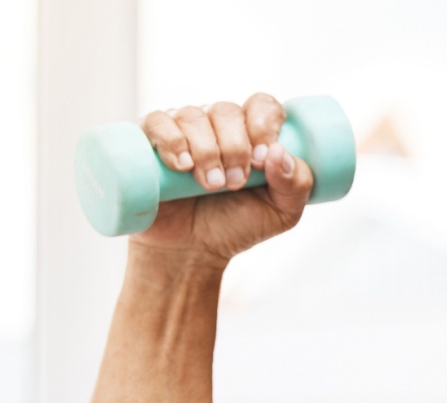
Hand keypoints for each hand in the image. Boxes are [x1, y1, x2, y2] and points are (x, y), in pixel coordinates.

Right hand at [132, 94, 314, 265]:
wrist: (192, 252)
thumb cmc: (236, 226)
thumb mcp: (280, 214)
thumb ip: (296, 185)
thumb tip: (281, 153)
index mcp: (251, 133)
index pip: (261, 105)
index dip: (263, 125)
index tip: (262, 160)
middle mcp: (217, 126)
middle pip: (226, 111)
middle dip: (234, 148)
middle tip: (234, 183)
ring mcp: (182, 131)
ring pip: (193, 116)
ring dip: (206, 151)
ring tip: (210, 186)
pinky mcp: (150, 142)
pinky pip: (157, 122)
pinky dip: (171, 140)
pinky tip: (182, 165)